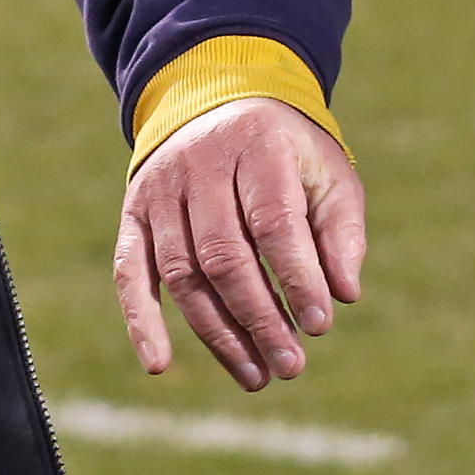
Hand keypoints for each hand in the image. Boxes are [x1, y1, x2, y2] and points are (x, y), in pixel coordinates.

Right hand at [115, 97, 363, 391]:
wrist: (216, 98)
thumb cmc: (285, 151)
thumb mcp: (327, 171)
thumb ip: (340, 230)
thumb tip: (344, 294)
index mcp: (257, 146)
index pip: (274, 221)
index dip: (296, 277)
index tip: (320, 326)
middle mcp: (201, 164)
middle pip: (224, 254)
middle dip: (259, 317)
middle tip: (291, 366)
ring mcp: (161, 189)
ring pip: (183, 272)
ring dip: (218, 333)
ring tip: (257, 377)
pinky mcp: (134, 212)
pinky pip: (129, 271)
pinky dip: (141, 319)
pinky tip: (159, 363)